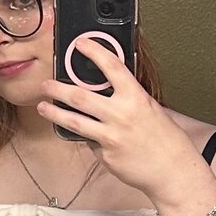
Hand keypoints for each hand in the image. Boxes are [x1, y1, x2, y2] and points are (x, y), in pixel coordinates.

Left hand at [37, 37, 206, 204]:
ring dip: (54, 113)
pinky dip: (88, 139)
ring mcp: (110, 137)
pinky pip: (89, 143)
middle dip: (57, 88)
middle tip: (46, 84)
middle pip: (79, 97)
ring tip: (43, 107)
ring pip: (73, 121)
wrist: (173, 172)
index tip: (80, 44)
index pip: (111, 67)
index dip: (94, 51)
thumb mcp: (150, 109)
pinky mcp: (105, 156)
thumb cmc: (166, 141)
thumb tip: (106, 89)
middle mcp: (120, 115)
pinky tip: (90, 138)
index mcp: (136, 98)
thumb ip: (128, 98)